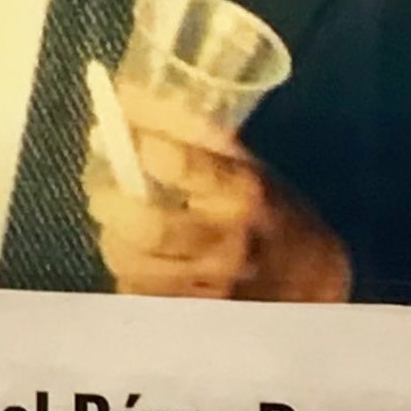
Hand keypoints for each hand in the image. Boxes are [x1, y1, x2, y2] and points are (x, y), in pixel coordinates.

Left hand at [85, 74, 352, 302]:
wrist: (306, 280)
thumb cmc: (265, 210)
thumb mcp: (241, 163)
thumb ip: (185, 128)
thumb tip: (125, 93)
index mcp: (243, 194)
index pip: (188, 167)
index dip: (149, 147)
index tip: (133, 136)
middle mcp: (230, 244)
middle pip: (149, 227)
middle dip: (112, 203)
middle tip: (104, 193)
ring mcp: (212, 287)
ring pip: (134, 264)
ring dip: (116, 241)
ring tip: (124, 228)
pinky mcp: (193, 317)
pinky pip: (137, 294)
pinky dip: (130, 273)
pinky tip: (145, 261)